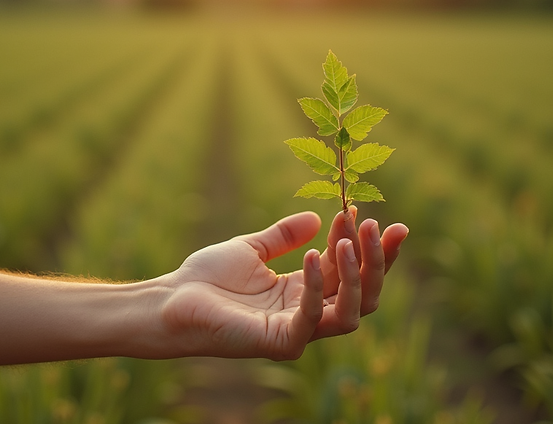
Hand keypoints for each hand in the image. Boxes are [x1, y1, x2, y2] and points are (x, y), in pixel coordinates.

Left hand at [159, 211, 407, 359]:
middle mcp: (308, 314)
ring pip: (354, 311)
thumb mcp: (251, 248)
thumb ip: (284, 236)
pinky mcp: (282, 342)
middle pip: (364, 293)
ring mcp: (298, 332)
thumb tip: (317, 218)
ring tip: (349, 239)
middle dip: (378, 259)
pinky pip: (314, 317)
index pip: (348, 269)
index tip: (361, 210)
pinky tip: (311, 255)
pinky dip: (318, 286)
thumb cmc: (206, 279)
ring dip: (358, 274)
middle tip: (381, 225)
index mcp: (304, 292)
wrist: (171, 301)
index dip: (361, 243)